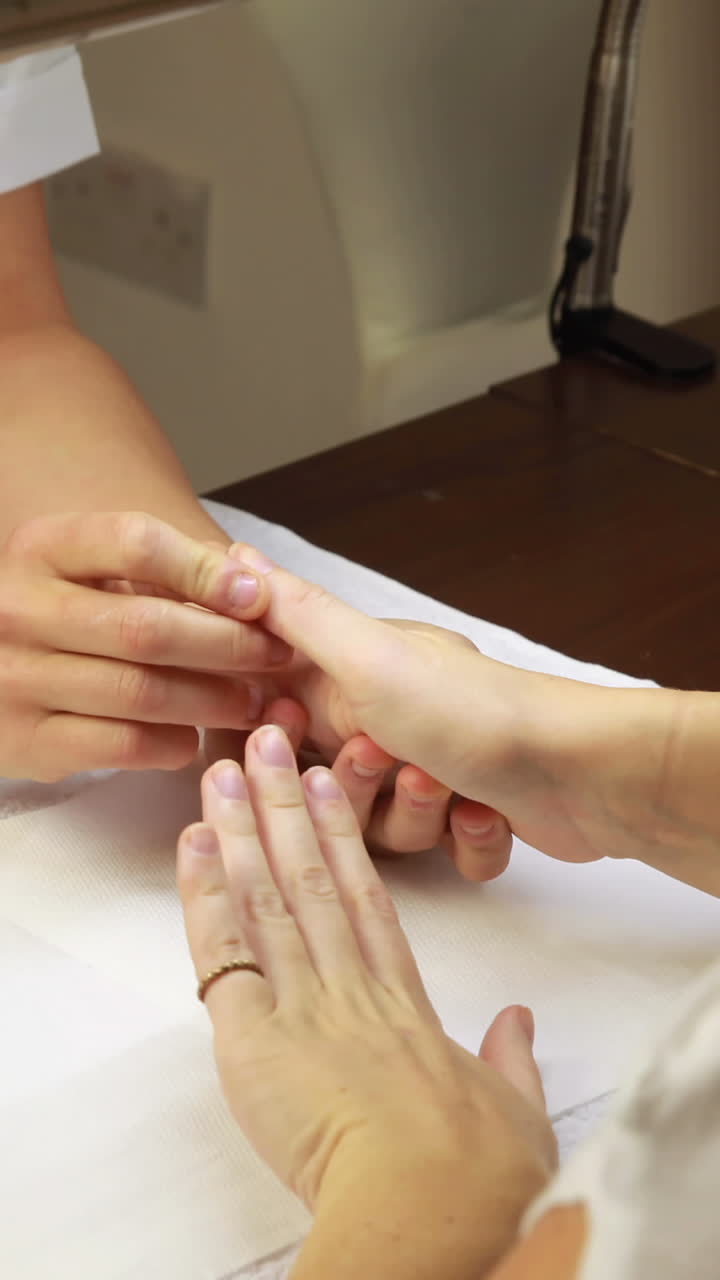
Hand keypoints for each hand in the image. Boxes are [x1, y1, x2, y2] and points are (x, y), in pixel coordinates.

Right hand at [0, 512, 291, 780]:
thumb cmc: (61, 617)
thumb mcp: (90, 572)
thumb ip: (162, 571)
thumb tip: (256, 586)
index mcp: (41, 549)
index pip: (136, 544)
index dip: (207, 571)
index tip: (259, 596)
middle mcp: (17, 609)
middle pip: (147, 627)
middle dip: (228, 645)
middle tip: (276, 656)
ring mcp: (14, 678)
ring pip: (141, 692)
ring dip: (214, 700)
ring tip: (255, 703)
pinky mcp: (23, 742)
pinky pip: (121, 745)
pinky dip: (173, 742)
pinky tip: (195, 736)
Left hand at [177, 729, 554, 1272]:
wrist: (436, 1201)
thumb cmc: (481, 1167)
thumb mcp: (514, 1108)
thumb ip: (511, 1058)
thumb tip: (519, 1023)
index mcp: (403, 1002)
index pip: (368, 900)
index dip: (345, 840)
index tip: (330, 787)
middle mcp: (350, 985)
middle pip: (313, 877)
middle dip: (288, 805)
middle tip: (267, 743)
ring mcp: (304, 1001)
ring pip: (269, 895)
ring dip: (243, 827)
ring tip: (223, 770)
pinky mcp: (256, 1034)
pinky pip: (223, 952)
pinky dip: (206, 893)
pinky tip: (195, 842)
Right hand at [232, 547, 698, 882]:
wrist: (577, 768)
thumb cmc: (467, 709)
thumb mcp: (363, 654)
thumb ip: (293, 614)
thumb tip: (233, 561)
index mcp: (361, 679)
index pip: (283, 721)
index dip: (276, 744)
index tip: (288, 737)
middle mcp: (398, 722)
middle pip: (330, 789)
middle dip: (354, 788)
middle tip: (384, 757)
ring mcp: (439, 771)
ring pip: (386, 831)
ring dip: (414, 814)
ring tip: (443, 784)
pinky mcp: (477, 818)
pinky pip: (443, 856)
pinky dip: (463, 840)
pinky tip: (482, 812)